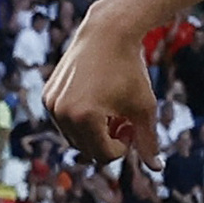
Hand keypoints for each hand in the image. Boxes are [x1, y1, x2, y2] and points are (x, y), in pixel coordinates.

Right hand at [42, 17, 162, 170]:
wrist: (107, 34)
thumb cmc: (130, 71)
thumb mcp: (144, 108)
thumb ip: (148, 141)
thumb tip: (156, 169)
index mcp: (84, 117)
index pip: (105, 155)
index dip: (124, 145)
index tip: (132, 125)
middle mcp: (61, 112)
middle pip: (88, 149)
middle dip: (108, 140)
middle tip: (122, 117)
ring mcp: (51, 104)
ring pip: (76, 138)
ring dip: (95, 132)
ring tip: (110, 110)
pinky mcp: (47, 96)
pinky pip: (66, 123)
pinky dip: (82, 120)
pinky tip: (97, 101)